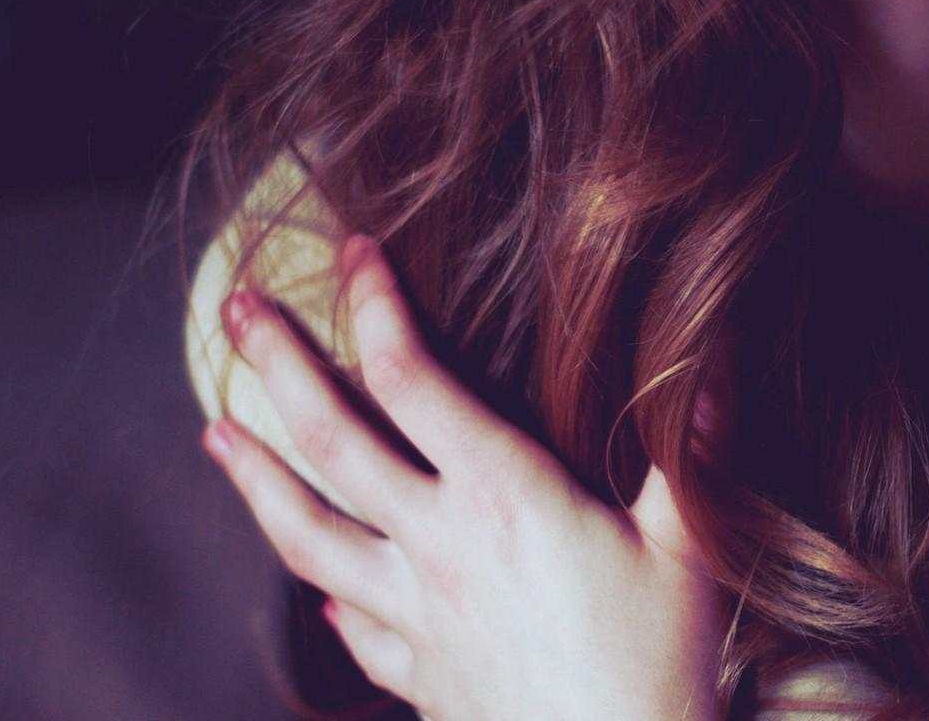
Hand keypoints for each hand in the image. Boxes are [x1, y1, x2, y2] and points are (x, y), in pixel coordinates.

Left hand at [201, 235, 727, 720]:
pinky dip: (324, 593)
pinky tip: (315, 586)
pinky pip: (351, 626)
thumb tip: (714, 358)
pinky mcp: (419, 676)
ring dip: (254, 476)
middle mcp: (438, 547)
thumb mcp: (690, 545)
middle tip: (237, 308)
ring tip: (215, 433)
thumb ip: (690, 450)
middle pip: (331, 441)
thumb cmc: (658, 667)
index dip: (374, 307)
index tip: (354, 253)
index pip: (411, 379)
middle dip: (275, 365)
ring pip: (305, 534)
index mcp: (503, 497)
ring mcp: (415, 616)